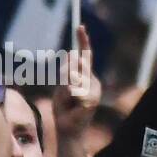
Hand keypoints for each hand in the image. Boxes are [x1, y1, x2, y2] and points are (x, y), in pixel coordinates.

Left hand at [53, 25, 100, 139]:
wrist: (69, 129)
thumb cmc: (65, 110)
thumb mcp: (62, 88)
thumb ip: (68, 74)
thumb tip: (73, 55)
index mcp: (87, 76)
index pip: (85, 55)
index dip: (83, 40)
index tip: (80, 26)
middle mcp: (93, 80)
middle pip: (76, 65)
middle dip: (66, 75)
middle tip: (65, 93)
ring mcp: (94, 89)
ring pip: (73, 78)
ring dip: (64, 90)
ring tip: (67, 103)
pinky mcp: (91, 99)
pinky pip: (74, 90)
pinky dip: (68, 97)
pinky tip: (72, 107)